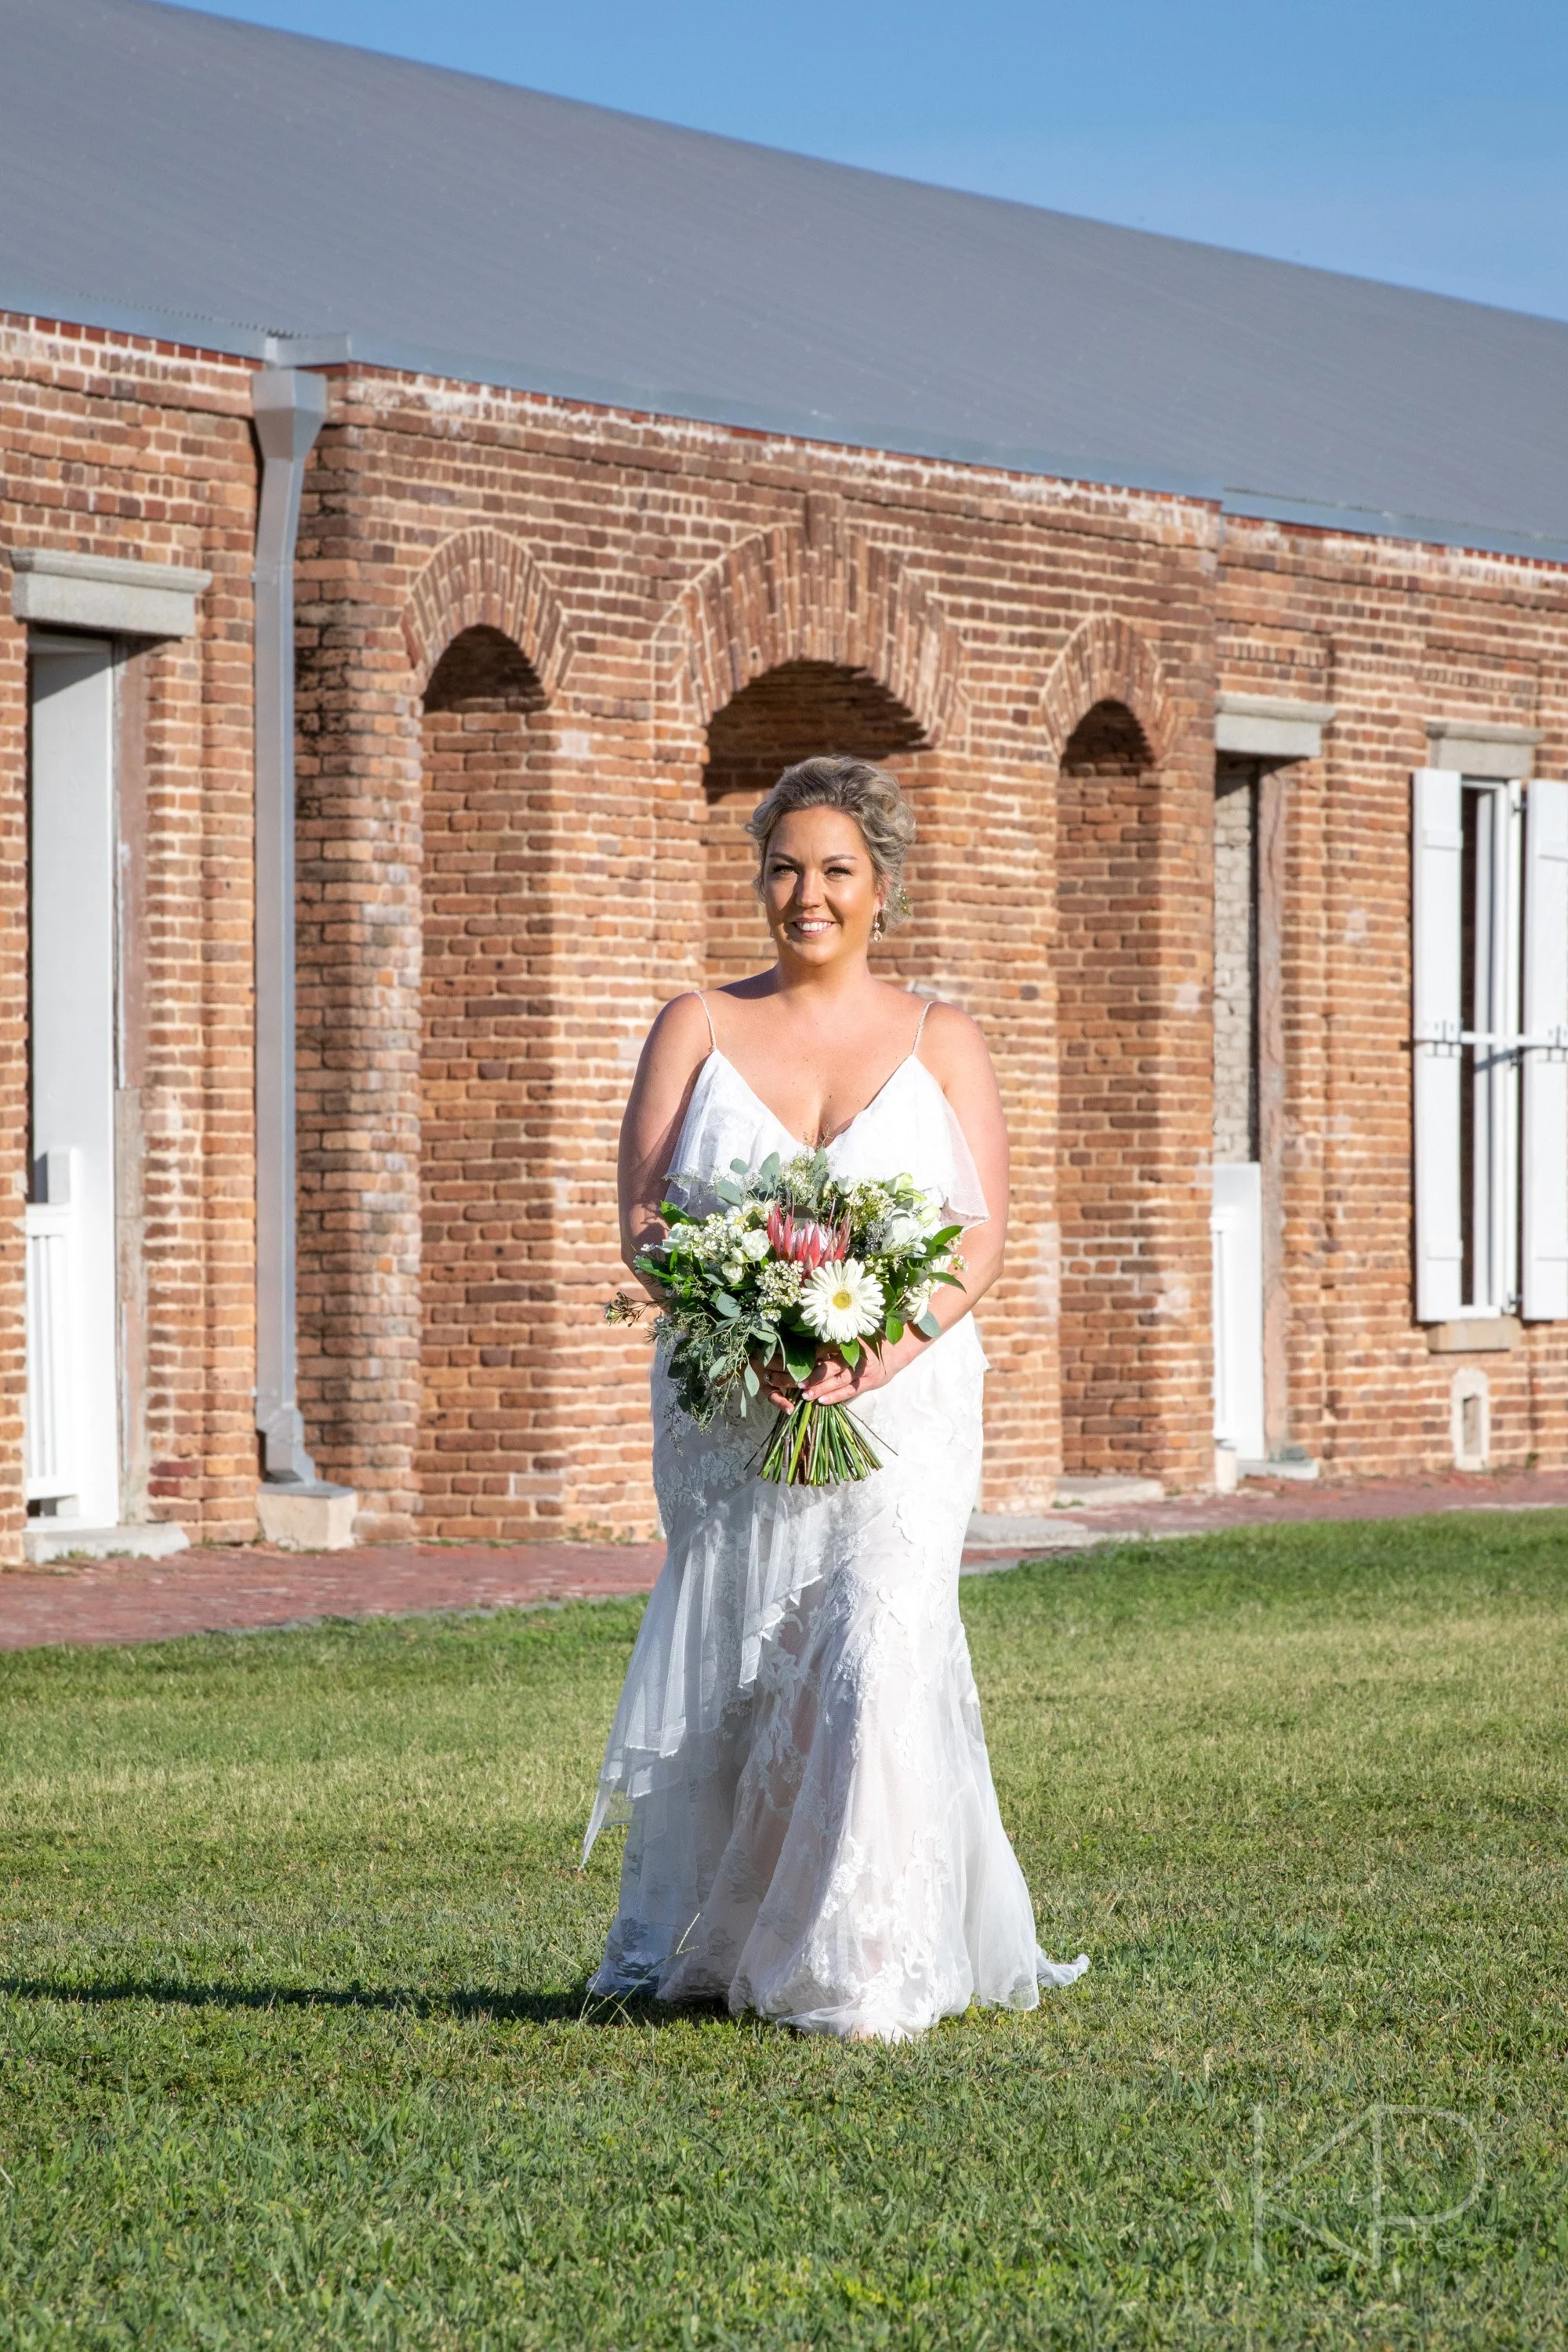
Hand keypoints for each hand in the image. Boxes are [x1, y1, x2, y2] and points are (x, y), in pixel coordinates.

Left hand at [781, 1331, 927, 1408]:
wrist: (899, 1348)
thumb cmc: (871, 1339)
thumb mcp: (855, 1333)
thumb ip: (836, 1338)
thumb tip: (808, 1340)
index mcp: (849, 1340)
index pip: (825, 1348)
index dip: (809, 1356)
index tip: (792, 1361)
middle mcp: (855, 1355)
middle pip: (829, 1366)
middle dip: (811, 1375)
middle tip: (795, 1382)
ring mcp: (863, 1370)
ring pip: (838, 1381)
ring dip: (821, 1388)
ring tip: (805, 1395)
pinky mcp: (869, 1382)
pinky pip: (850, 1391)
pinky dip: (836, 1396)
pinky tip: (822, 1401)